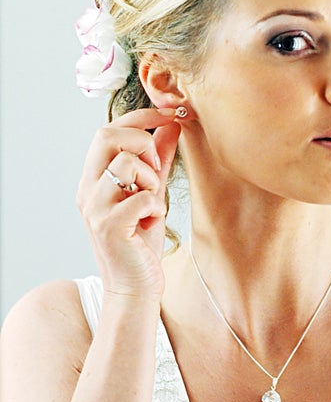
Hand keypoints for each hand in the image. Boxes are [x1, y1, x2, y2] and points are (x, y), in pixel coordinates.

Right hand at [76, 108, 180, 299]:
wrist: (135, 287)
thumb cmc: (141, 242)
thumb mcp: (152, 194)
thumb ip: (159, 159)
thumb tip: (172, 124)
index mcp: (94, 179)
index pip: (107, 130)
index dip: (140, 117)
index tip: (168, 114)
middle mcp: (87, 190)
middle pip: (106, 135)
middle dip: (142, 143)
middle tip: (157, 170)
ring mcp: (94, 208)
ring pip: (125, 164)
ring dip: (150, 179)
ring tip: (152, 203)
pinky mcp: (108, 227)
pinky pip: (141, 197)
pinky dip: (156, 207)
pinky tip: (152, 223)